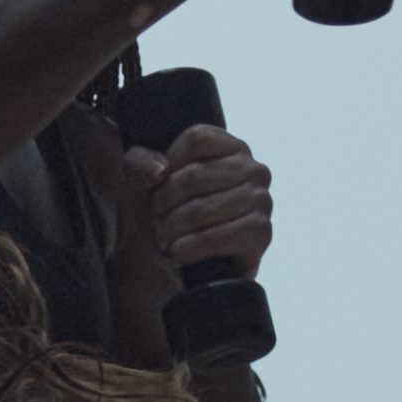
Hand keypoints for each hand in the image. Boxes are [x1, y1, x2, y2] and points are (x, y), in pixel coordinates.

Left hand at [121, 124, 275, 300]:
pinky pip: (213, 238)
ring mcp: (261, 200)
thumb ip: (139, 162)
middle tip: (154, 221)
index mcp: (231, 147)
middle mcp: (254, 169)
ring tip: (164, 239)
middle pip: (193, 177)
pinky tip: (178, 254)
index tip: (155, 187)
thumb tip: (158, 171)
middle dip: (163, 205)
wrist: (187, 261)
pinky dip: (186, 250)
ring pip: (200, 210)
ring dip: (171, 230)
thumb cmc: (169, 213)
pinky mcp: (260, 233)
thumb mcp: (145, 180)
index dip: (167, 165)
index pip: (196, 140)